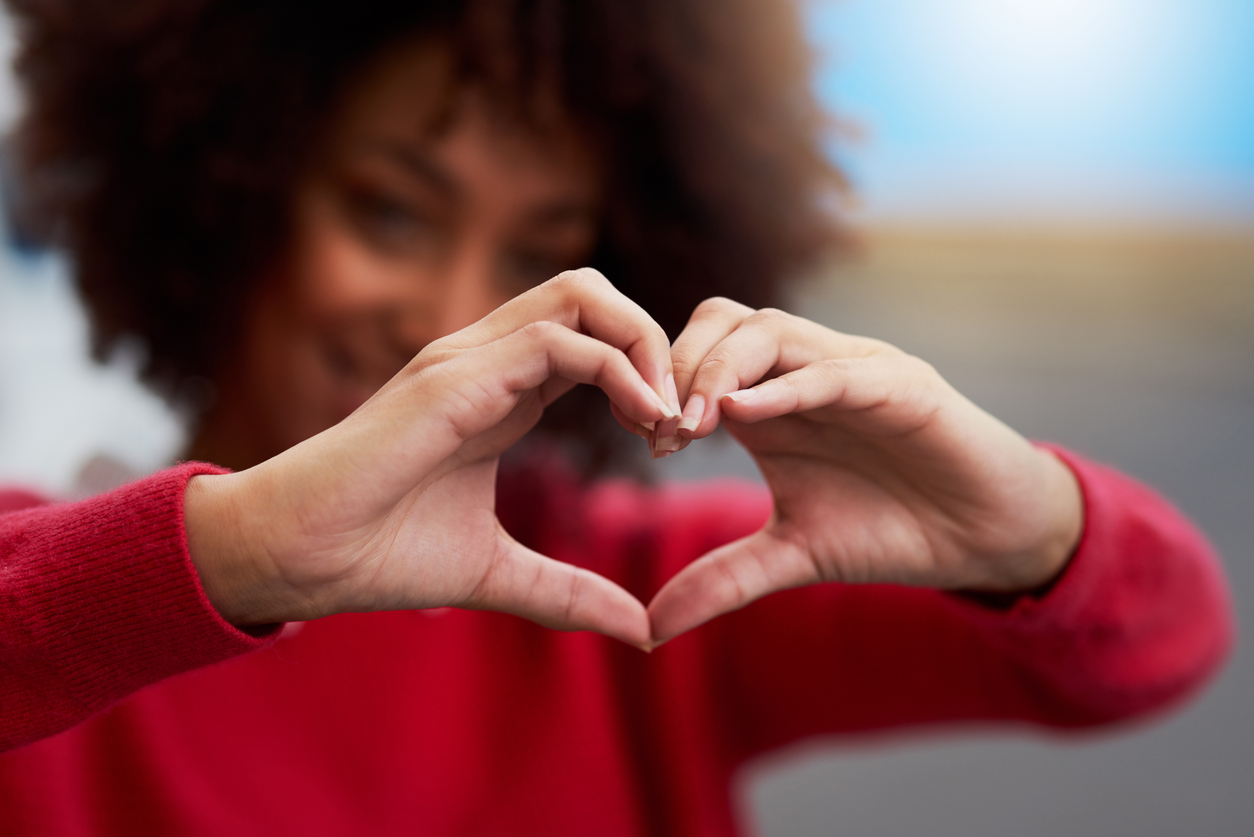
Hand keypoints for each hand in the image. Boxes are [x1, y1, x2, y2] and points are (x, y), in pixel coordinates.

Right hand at [184, 269, 679, 648]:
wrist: (299, 557)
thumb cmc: (379, 554)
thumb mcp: (499, 572)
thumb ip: (569, 592)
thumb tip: (639, 629)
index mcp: (500, 391)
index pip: (591, 338)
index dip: (645, 376)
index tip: (671, 444)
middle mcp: (486, 359)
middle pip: (593, 293)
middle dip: (654, 341)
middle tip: (680, 418)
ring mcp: (467, 360)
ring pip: (582, 294)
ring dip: (644, 346)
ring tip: (668, 418)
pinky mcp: (454, 378)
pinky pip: (557, 342)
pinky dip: (618, 370)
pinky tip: (645, 423)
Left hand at [647, 298, 1083, 642]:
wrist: (984, 538)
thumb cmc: (889, 530)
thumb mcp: (791, 556)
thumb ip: (722, 579)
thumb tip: (650, 630)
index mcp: (772, 399)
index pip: (700, 354)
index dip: (663, 387)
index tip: (645, 441)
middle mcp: (806, 371)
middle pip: (724, 322)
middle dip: (681, 367)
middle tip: (661, 430)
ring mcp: (853, 370)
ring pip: (772, 331)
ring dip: (720, 370)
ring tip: (693, 424)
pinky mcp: (903, 385)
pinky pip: (836, 370)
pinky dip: (788, 385)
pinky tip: (745, 412)